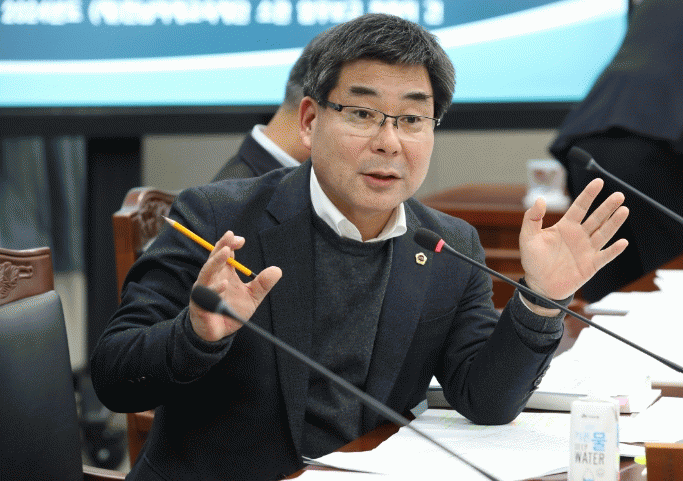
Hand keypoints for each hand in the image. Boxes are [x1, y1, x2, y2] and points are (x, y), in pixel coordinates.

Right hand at [189, 230, 281, 341]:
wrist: (219, 332)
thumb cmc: (231, 310)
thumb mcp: (252, 296)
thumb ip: (262, 284)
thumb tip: (277, 270)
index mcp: (223, 272)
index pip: (225, 254)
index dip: (231, 244)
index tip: (241, 239)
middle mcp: (212, 278)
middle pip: (215, 258)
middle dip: (222, 246)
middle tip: (230, 237)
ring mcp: (204, 290)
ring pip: (207, 272)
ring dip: (216, 261)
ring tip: (226, 252)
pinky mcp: (200, 304)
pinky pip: (205, 295)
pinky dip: (215, 289)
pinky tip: (224, 283)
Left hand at [519, 178, 628, 303]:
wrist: (539, 285)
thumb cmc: (533, 260)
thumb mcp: (528, 237)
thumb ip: (532, 218)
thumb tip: (539, 199)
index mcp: (566, 226)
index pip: (580, 207)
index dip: (589, 194)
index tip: (598, 182)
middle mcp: (579, 235)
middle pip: (596, 218)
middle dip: (607, 206)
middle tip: (619, 195)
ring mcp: (587, 250)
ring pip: (604, 233)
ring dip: (614, 223)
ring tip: (624, 210)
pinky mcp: (591, 265)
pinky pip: (605, 256)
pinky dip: (614, 250)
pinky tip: (622, 242)